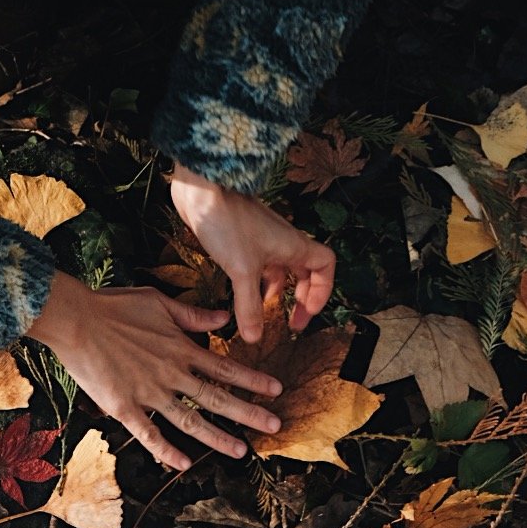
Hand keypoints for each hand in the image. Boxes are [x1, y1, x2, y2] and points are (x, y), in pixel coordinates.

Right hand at [25, 271, 283, 471]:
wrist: (75, 318)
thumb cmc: (113, 305)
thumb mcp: (158, 302)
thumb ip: (193, 315)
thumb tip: (223, 319)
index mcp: (180, 348)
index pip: (225, 368)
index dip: (252, 380)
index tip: (276, 390)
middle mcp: (170, 373)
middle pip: (216, 398)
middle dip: (249, 413)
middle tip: (275, 426)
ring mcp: (148, 392)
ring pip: (190, 420)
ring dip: (217, 437)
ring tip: (241, 450)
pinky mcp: (124, 407)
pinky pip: (149, 434)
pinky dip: (167, 450)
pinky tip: (184, 464)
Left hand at [169, 164, 334, 343]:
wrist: (201, 190)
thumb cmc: (228, 221)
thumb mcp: (242, 271)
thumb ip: (249, 306)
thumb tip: (255, 337)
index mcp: (293, 246)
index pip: (325, 265)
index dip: (322, 290)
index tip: (308, 310)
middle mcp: (282, 241)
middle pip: (304, 271)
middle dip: (301, 297)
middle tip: (292, 320)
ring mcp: (262, 239)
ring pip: (279, 268)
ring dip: (276, 290)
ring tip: (266, 311)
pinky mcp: (241, 238)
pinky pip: (258, 264)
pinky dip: (255, 281)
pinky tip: (242, 293)